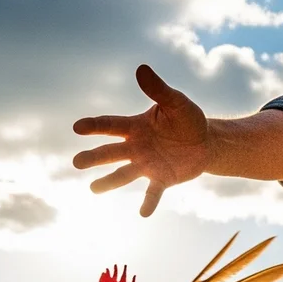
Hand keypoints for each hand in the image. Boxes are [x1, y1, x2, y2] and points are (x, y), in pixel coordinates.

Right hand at [72, 64, 207, 217]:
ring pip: (124, 175)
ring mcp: (147, 165)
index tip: (77, 127)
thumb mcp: (175, 102)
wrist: (205, 142)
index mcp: (135, 127)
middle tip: (77, 162)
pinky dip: (148, 202)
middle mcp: (136, 147)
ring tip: (93, 189)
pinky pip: (153, 192)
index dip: (94, 126)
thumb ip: (158, 90)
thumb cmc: (187, 119)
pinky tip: (143, 213)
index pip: (111, 126)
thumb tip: (141, 69)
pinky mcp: (162, 179)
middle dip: (94, 158)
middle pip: (111, 153)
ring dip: (109, 182)